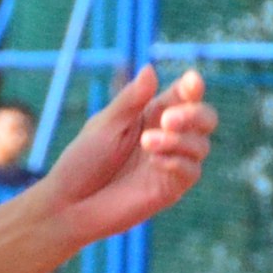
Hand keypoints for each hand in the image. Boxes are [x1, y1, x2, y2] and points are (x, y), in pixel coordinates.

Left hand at [31, 69, 215, 243]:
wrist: (67, 204)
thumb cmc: (82, 162)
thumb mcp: (105, 126)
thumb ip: (130, 101)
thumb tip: (150, 68)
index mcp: (152, 115)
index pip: (183, 96)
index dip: (192, 87)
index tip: (191, 81)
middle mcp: (168, 136)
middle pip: (205, 118)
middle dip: (194, 114)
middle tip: (168, 119)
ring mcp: (171, 163)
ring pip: (201, 145)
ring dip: (179, 140)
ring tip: (147, 142)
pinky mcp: (170, 188)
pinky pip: (191, 171)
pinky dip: (178, 162)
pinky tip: (156, 160)